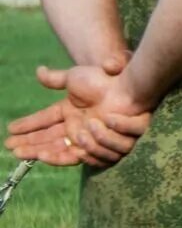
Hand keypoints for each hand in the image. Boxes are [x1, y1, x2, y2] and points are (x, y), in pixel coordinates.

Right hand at [4, 55, 152, 166]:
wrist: (124, 88)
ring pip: (58, 148)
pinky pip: (76, 155)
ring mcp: (86, 135)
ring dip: (38, 150)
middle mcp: (76, 124)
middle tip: (9, 147)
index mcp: (70, 110)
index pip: (45, 120)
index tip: (11, 130)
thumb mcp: (75, 77)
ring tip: (19, 152)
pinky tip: (42, 154)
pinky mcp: (96, 144)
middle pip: (48, 137)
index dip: (28, 125)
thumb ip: (57, 78)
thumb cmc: (103, 79)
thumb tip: (39, 72)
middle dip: (28, 143)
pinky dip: (59, 155)